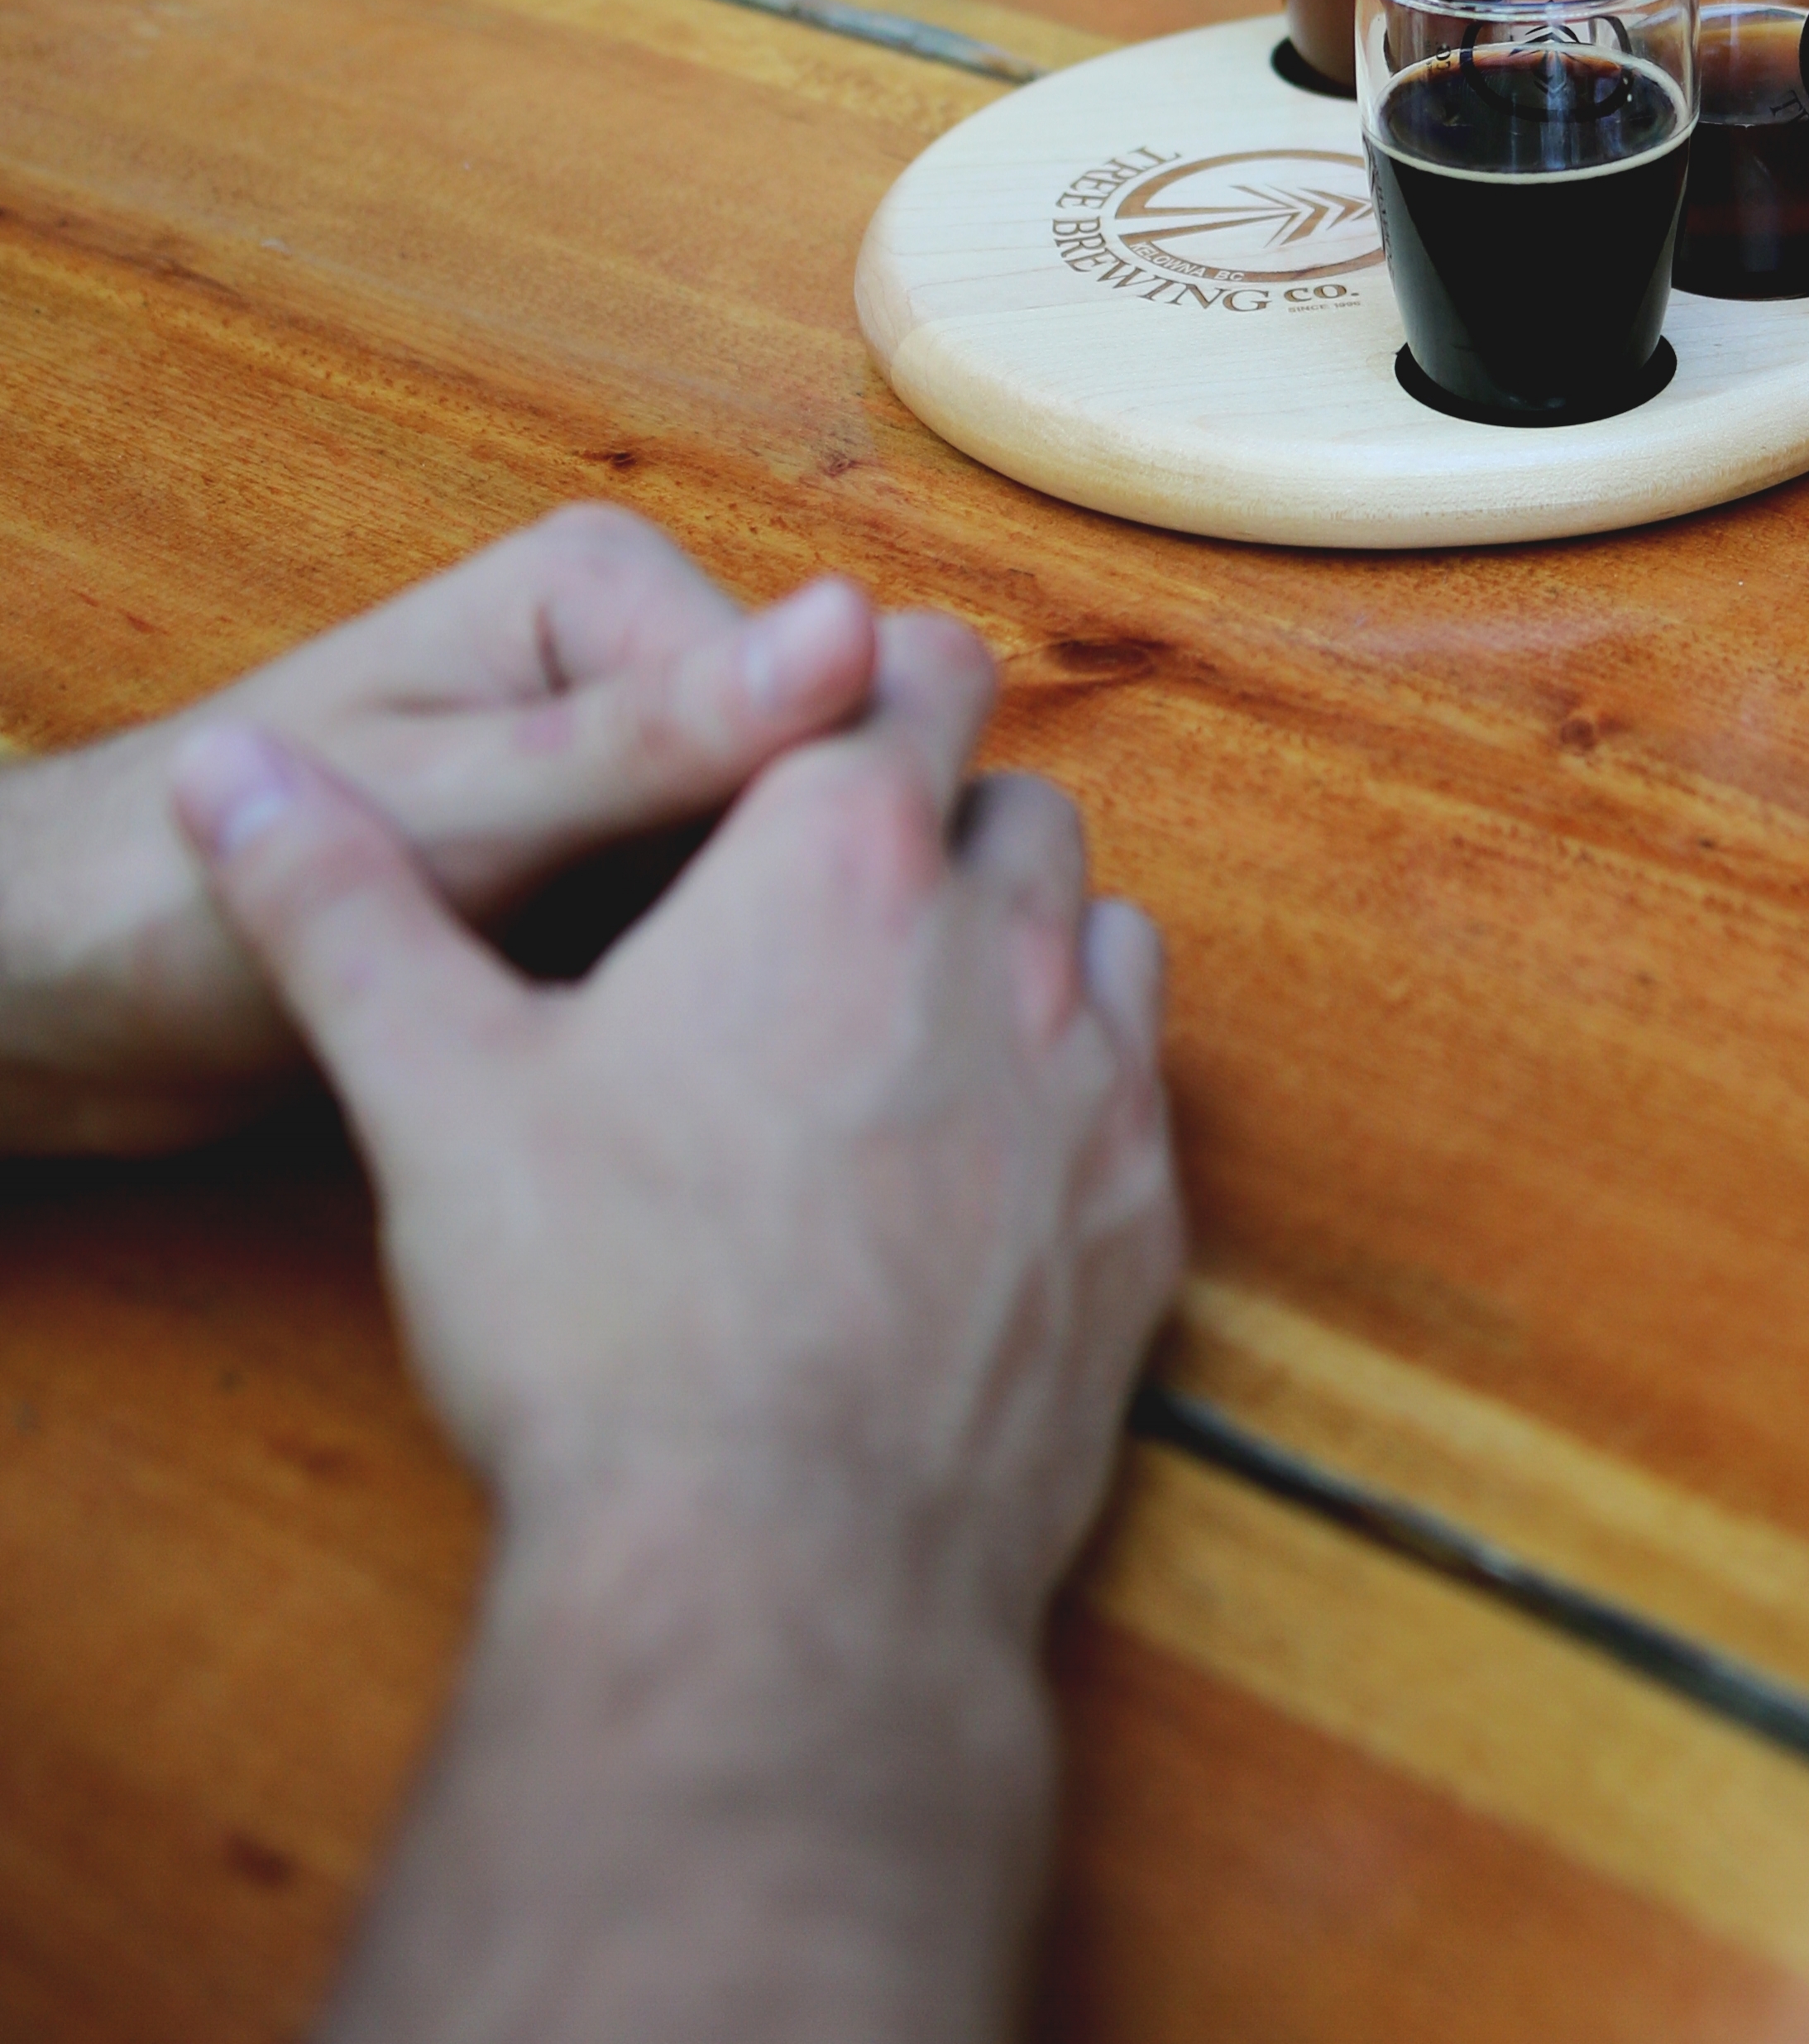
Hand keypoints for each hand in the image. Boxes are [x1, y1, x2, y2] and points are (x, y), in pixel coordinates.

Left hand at [0, 507, 885, 1153]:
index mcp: (607, 584)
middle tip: (717, 1052)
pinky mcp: (590, 862)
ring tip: (689, 1076)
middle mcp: (629, 651)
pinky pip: (699, 928)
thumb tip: (854, 635)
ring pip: (764, 871)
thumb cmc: (181, 893)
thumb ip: (653, 741)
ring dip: (739, 972)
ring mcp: (613, 761)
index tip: (783, 985)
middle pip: (805, 789)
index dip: (822, 848)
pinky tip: (659, 1078)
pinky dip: (688, 1004)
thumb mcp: (451, 823)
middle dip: (775, 916)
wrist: (47, 995)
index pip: (823, 706)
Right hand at [168, 615, 1180, 1637]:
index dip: (860, 683)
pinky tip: (975, 1164)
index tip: (799, 728)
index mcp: (839, 863)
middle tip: (819, 905)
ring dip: (1023, 944)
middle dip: (935, 822)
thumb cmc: (606, 1320)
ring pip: (1102, 926)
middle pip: (1014, 797)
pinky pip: (1143, 1091)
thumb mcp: (431, 1090)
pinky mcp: (1140, 1223)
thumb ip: (336, 905)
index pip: (910, 670)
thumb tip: (229, 776)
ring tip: (896, 1024)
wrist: (774, 1572)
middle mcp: (1004, 942)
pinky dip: (1075, 1092)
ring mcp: (1095, 1083)